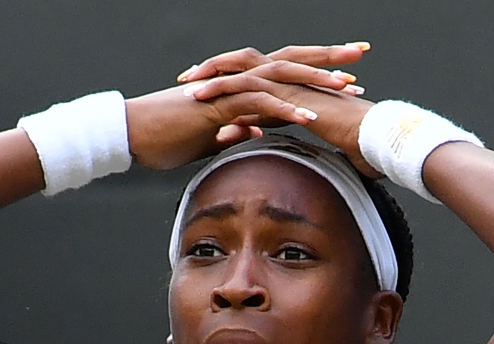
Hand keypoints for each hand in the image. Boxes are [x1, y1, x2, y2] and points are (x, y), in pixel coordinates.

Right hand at [126, 44, 368, 170]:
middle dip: (327, 59)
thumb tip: (253, 131)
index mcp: (238, 88)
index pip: (285, 73)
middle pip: (290, 62)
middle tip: (361, 55)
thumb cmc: (164, 138)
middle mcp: (237, 81)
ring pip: (280, 77)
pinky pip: (257, 103)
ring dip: (314, 82)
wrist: (132, 134)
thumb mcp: (207, 138)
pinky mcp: (217, 105)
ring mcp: (228, 90)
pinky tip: (309, 116)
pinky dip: (284, 108)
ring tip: (347, 89)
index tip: (348, 76)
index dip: (316, 71)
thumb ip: (232, 131)